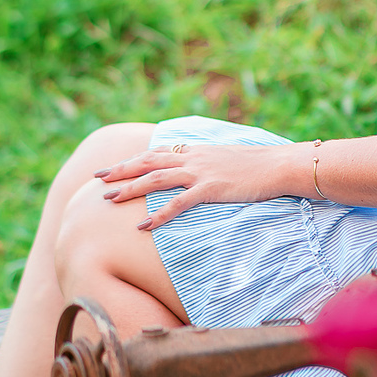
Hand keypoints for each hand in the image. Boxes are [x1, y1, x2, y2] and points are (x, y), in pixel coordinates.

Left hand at [94, 143, 294, 231]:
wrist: (279, 165)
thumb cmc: (257, 166)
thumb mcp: (225, 159)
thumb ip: (206, 163)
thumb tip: (194, 173)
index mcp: (195, 150)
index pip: (155, 153)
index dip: (131, 160)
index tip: (111, 168)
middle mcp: (193, 157)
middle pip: (148, 162)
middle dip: (121, 170)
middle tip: (98, 180)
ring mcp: (201, 172)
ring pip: (156, 179)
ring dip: (131, 189)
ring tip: (111, 200)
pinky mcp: (211, 188)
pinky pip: (179, 203)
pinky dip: (160, 214)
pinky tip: (145, 225)